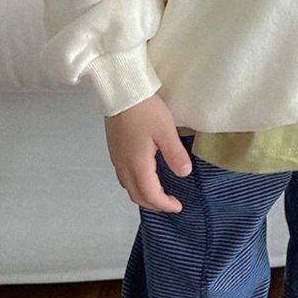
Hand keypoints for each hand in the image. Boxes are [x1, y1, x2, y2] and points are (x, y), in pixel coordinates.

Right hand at [104, 93, 191, 213]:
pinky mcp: (114, 150)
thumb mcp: (166, 131)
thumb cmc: (145, 110)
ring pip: (128, 186)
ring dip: (143, 195)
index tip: (178, 206)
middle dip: (153, 204)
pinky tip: (146, 176)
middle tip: (170, 204)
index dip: (164, 205)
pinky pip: (124, 176)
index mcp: (137, 164)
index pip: (150, 194)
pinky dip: (136, 184)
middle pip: (136, 195)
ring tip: (159, 193)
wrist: (121, 90)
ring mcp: (116, 158)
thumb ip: (175, 155)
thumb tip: (184, 173)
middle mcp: (123, 165)